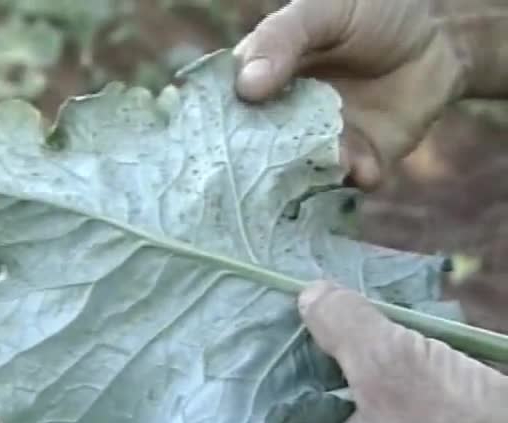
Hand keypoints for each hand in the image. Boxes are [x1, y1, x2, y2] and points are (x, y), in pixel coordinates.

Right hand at [233, 0, 467, 188]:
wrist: (439, 35)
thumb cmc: (373, 12)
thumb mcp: (321, 11)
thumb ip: (282, 39)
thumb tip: (245, 87)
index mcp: (264, 81)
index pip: (226, 110)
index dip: (215, 126)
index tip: (208, 139)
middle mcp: (285, 120)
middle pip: (256, 152)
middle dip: (256, 165)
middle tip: (259, 170)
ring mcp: (321, 144)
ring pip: (300, 173)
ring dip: (307, 175)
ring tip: (324, 161)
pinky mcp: (360, 160)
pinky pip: (349, 180)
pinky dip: (354, 177)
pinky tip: (363, 168)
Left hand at [244, 282, 507, 422]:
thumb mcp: (394, 370)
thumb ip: (344, 328)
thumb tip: (309, 296)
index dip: (241, 397)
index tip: (232, 355)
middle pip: (296, 411)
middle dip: (285, 364)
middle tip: (268, 320)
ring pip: (335, 398)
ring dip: (327, 356)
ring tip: (307, 312)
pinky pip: (369, 393)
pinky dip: (361, 360)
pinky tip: (359, 325)